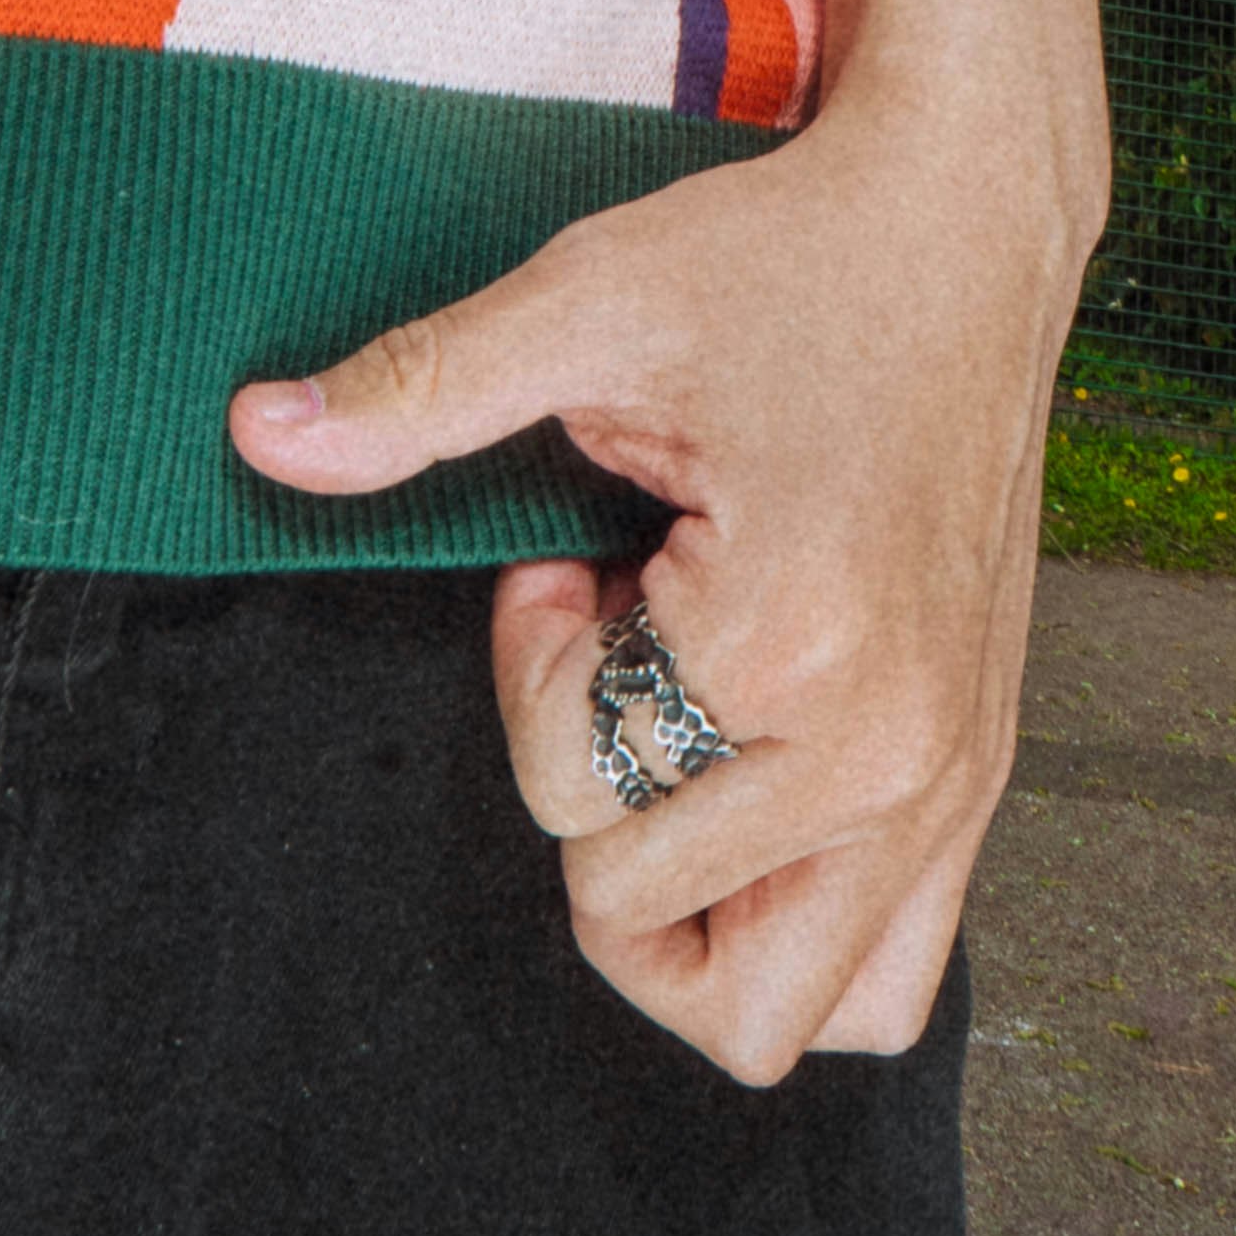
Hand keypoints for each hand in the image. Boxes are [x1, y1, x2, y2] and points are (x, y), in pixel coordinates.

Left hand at [227, 91, 1079, 1083]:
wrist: (968, 221)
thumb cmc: (786, 252)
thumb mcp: (586, 299)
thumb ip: (421, 390)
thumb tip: (255, 434)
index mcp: (790, 638)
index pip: (567, 780)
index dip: (531, 654)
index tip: (579, 543)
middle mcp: (886, 746)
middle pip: (645, 916)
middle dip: (590, 785)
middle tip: (627, 634)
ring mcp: (949, 780)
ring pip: (780, 1015)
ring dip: (684, 911)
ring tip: (672, 741)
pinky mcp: (980, 778)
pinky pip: (887, 980)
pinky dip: (796, 934)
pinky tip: (746, 790)